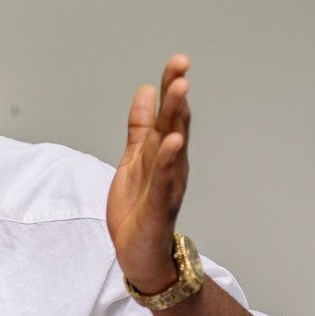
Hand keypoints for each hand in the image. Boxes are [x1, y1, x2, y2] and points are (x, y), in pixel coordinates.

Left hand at [107, 54, 191, 293]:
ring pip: (173, 145)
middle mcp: (171, 164)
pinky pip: (164, 179)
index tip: (177, 61)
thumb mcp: (133, 159)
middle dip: (177, 94)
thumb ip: (139, 127)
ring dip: (176, 117)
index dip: (171, 87)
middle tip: (181, 66)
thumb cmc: (138, 208)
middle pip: (175, 123)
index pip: (168, 114)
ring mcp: (167, 184)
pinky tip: (171, 141)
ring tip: (180, 89)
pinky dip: (167, 160)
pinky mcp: (159, 205)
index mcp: (162, 152)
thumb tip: (145, 90)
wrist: (140, 253)